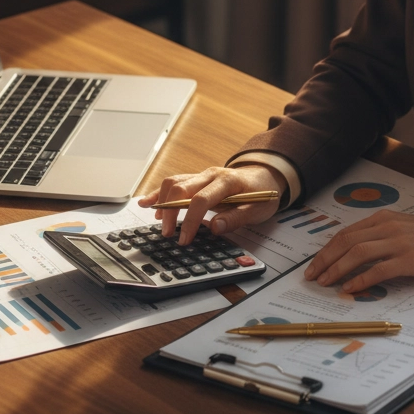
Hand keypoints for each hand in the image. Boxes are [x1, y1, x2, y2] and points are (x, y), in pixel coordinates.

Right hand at [138, 164, 286, 244]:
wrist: (265, 176)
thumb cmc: (262, 193)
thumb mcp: (258, 209)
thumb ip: (236, 218)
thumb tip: (214, 227)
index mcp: (227, 182)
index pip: (201, 199)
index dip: (190, 220)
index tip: (184, 239)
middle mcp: (211, 175)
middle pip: (181, 188)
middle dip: (170, 212)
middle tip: (168, 234)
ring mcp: (202, 175)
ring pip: (174, 182)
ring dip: (162, 201)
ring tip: (158, 221)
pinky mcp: (197, 179)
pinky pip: (175, 182)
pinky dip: (160, 193)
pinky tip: (148, 202)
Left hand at [303, 210, 413, 291]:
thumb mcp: (404, 227)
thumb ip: (381, 235)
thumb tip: (356, 252)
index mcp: (384, 219)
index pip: (347, 233)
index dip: (328, 249)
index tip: (316, 263)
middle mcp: (388, 227)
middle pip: (346, 241)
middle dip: (325, 259)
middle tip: (312, 276)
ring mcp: (398, 243)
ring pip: (357, 254)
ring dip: (337, 269)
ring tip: (325, 282)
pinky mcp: (409, 260)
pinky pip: (378, 270)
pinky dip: (360, 279)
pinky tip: (350, 288)